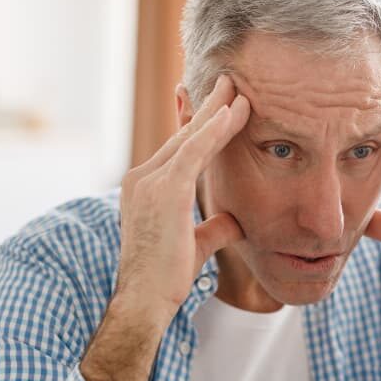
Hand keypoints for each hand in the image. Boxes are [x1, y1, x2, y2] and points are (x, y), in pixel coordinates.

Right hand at [116, 74, 249, 319]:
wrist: (144, 300)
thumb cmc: (166, 278)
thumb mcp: (196, 245)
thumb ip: (214, 228)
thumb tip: (235, 222)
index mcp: (145, 186)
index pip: (177, 146)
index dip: (196, 123)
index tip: (211, 101)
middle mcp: (142, 177)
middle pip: (183, 134)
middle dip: (208, 107)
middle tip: (228, 80)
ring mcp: (149, 181)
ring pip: (190, 138)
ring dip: (217, 111)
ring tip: (238, 88)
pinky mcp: (164, 191)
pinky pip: (194, 152)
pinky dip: (214, 130)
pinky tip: (232, 113)